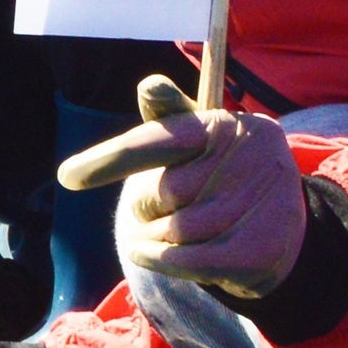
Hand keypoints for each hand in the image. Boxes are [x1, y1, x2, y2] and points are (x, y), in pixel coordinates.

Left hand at [59, 75, 309, 299]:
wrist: (279, 233)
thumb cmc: (217, 175)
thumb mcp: (195, 140)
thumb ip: (167, 117)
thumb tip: (150, 86)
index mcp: (225, 124)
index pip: (159, 140)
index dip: (113, 158)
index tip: (68, 178)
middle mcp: (250, 159)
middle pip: (159, 191)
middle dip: (144, 204)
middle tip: (158, 207)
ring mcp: (259, 205)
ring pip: (170, 230)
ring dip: (153, 236)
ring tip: (168, 231)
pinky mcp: (258, 251)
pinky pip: (181, 260)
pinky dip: (156, 260)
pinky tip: (147, 253)